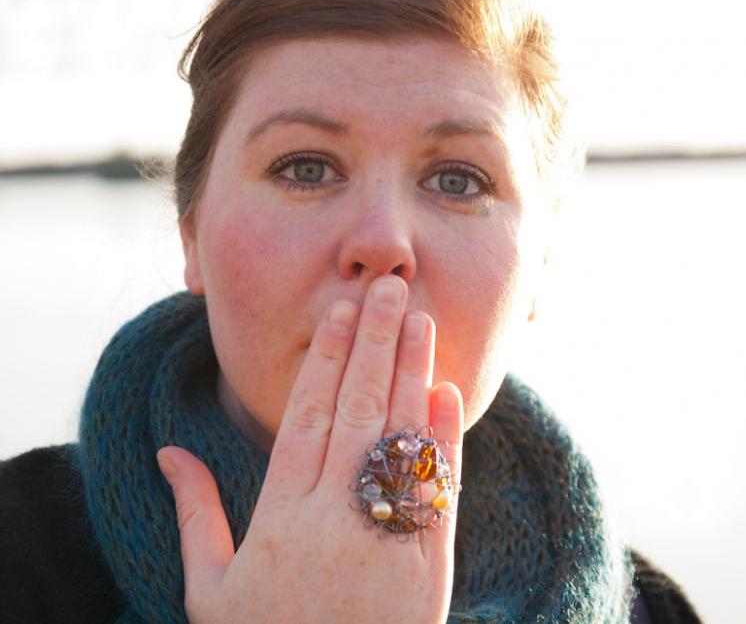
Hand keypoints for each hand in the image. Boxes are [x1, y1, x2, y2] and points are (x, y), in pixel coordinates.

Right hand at [156, 275, 462, 622]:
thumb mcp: (211, 588)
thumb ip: (194, 515)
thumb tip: (168, 453)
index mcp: (280, 515)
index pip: (306, 416)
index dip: (326, 360)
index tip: (340, 312)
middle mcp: (334, 516)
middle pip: (358, 410)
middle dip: (375, 343)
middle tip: (390, 287)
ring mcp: (386, 536)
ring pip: (400, 436)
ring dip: (413, 371)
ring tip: (422, 318)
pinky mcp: (430, 561)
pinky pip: (438, 487)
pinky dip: (445, 438)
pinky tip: (447, 392)